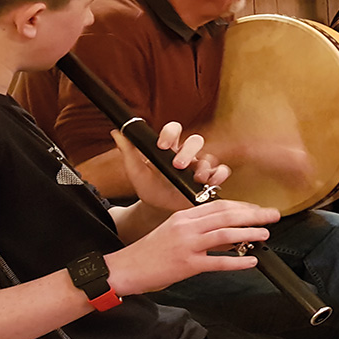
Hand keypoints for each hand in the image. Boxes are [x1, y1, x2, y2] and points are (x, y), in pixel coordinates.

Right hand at [106, 200, 278, 295]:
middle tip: (273, 215)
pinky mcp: (186, 265)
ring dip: (248, 232)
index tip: (257, 208)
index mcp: (183, 216)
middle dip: (253, 214)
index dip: (242, 206)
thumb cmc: (150, 251)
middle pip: (226, 215)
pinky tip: (251, 261)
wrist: (125, 269)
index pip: (219, 205)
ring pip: (224, 234)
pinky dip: (236, 261)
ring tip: (266, 234)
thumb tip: (226, 229)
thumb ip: (197, 227)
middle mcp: (187, 227)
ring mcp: (187, 245)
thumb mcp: (173, 230)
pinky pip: (217, 262)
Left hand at [113, 123, 229, 211]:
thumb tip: (117, 132)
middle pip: (195, 141)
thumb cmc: (148, 187)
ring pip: (209, 157)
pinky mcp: (209, 179)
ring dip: (204, 167)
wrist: (157, 208)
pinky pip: (221, 171)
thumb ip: (128, 151)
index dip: (170, 133)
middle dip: (189, 151)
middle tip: (179, 165)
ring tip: (197, 179)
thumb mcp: (135, 171)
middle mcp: (186, 154)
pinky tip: (211, 183)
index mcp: (169, 148)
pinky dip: (219, 175)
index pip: (173, 130)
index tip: (162, 145)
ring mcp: (198, 167)